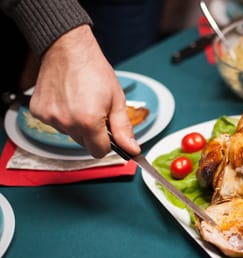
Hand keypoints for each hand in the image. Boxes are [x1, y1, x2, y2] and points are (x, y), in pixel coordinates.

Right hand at [29, 24, 140, 157]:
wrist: (68, 49)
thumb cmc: (94, 70)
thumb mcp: (117, 100)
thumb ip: (123, 129)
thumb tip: (132, 149)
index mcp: (89, 121)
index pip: (100, 152)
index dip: (108, 144)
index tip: (109, 134)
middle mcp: (67, 122)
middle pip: (84, 144)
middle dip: (93, 133)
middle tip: (95, 110)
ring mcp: (51, 118)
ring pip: (70, 134)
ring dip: (77, 124)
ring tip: (81, 102)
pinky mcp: (39, 112)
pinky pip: (55, 124)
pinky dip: (63, 116)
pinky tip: (67, 100)